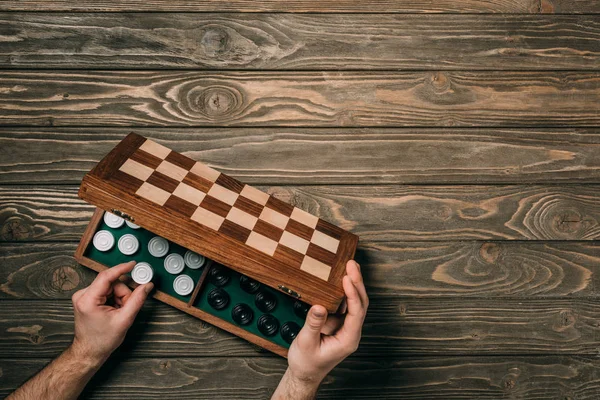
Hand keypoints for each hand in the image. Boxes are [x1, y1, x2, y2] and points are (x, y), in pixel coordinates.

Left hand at [70, 261, 153, 364]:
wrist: (89, 351)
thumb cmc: (102, 340)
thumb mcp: (124, 320)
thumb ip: (137, 300)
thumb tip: (147, 286)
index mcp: (88, 300)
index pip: (106, 276)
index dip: (121, 269)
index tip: (133, 265)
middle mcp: (83, 295)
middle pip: (112, 283)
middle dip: (124, 294)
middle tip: (126, 308)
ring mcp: (84, 296)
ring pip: (111, 287)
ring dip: (120, 298)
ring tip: (118, 312)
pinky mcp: (87, 298)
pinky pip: (107, 291)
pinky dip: (115, 299)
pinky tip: (114, 310)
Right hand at [287, 260, 367, 385]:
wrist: (304, 373)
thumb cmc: (306, 362)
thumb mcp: (306, 343)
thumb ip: (313, 324)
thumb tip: (319, 306)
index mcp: (348, 339)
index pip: (356, 313)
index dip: (353, 294)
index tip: (347, 278)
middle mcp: (350, 331)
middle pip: (360, 303)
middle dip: (356, 282)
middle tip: (351, 263)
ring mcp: (345, 326)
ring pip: (354, 302)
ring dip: (353, 283)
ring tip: (349, 264)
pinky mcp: (338, 322)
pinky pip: (344, 303)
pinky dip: (343, 289)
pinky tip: (340, 277)